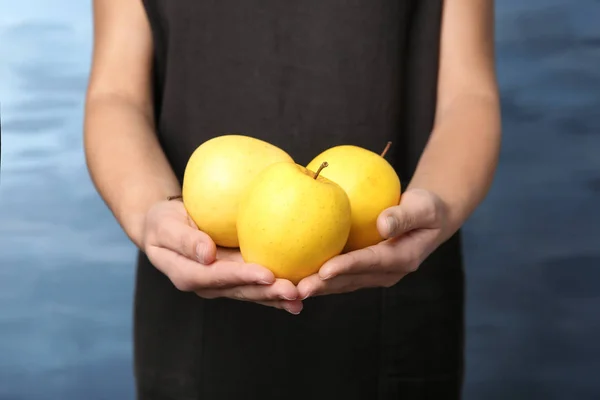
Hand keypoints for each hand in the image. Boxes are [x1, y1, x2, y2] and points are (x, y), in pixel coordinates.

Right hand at [143, 200, 302, 313]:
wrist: (165, 227)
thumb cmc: (162, 222)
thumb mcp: (164, 226)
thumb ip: (184, 240)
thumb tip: (206, 254)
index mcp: (188, 275)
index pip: (218, 277)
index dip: (243, 277)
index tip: (266, 274)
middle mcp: (208, 284)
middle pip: (240, 290)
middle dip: (267, 292)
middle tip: (293, 291)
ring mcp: (223, 283)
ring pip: (251, 292)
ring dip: (276, 297)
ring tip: (300, 298)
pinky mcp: (234, 276)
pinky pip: (255, 285)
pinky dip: (275, 290)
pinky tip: (297, 293)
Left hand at [296, 189, 448, 298]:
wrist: (430, 218)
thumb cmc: (427, 208)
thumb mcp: (423, 207)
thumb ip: (404, 216)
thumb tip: (382, 224)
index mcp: (401, 259)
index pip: (369, 263)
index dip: (346, 268)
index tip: (324, 270)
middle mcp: (385, 273)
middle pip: (349, 280)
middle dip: (323, 286)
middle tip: (297, 289)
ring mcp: (373, 273)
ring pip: (340, 282)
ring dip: (316, 286)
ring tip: (289, 289)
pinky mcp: (362, 268)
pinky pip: (338, 273)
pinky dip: (317, 274)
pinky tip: (294, 270)